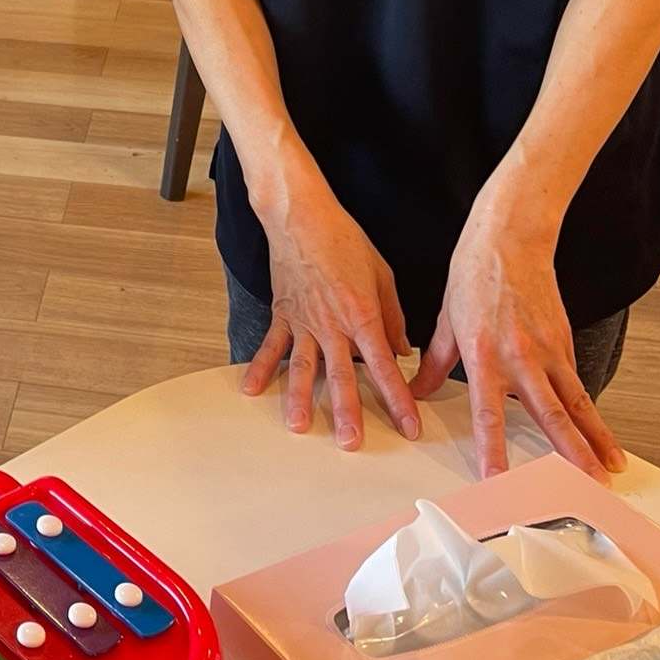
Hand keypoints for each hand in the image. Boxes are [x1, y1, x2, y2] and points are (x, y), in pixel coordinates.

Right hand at [241, 162, 419, 448]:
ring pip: (302, 367)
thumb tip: (401, 349)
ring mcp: (303, 321)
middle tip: (351, 443)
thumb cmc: (343, 240)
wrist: (302, 216)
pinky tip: (250, 389)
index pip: (384, 366)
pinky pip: (270, 345)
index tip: (409, 426)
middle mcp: (331, 324)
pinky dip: (259, 367)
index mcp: (361, 315)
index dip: (398, 399)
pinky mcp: (282, 313)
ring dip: (299, 398)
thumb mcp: (382, 275)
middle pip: (341, 376)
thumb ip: (392, 316)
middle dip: (348, 412)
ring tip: (298, 426)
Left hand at [413, 193, 624, 481]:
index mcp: (483, 355)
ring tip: (612, 464)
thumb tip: (418, 392)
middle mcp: (520, 357)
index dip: (492, 449)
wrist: (510, 239)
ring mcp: (548, 349)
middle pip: (552, 415)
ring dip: (596, 436)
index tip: (498, 478)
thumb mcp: (445, 319)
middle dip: (573, 453)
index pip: (488, 414)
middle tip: (590, 482)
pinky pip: (576, 380)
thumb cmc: (474, 274)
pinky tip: (596, 427)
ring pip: (578, 401)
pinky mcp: (564, 340)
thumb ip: (433, 363)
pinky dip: (587, 405)